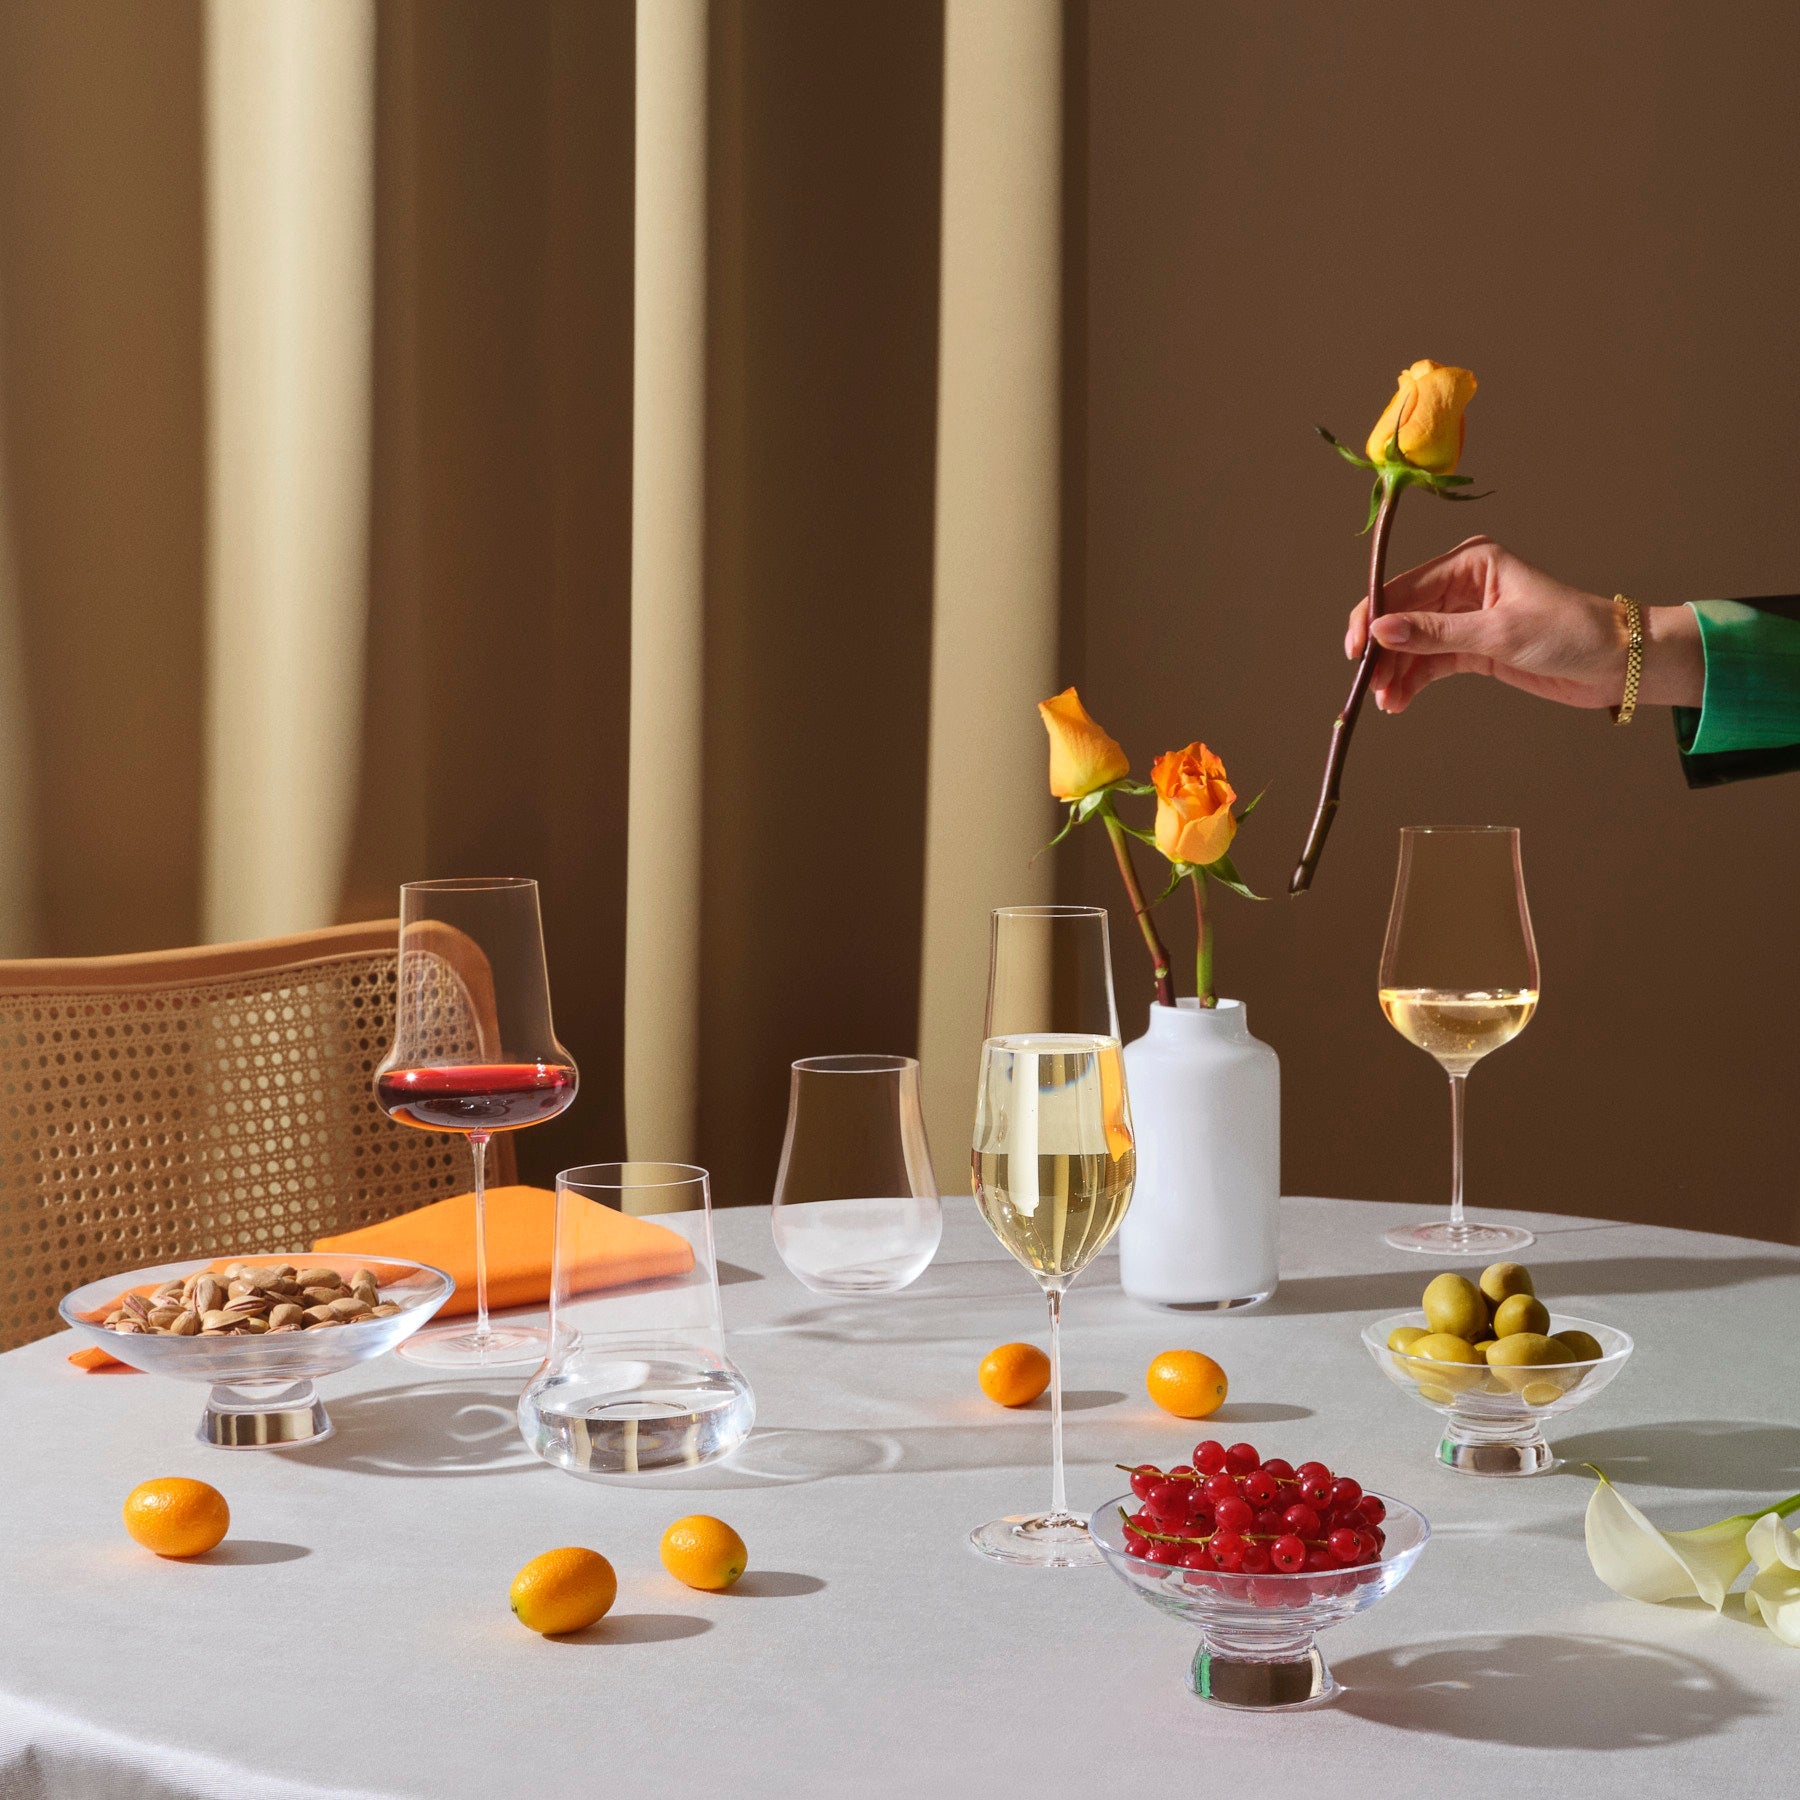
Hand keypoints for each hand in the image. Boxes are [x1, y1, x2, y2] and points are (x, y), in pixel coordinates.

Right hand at [1343, 536, 1703, 712]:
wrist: (1615, 663)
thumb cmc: (1569, 633)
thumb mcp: (1499, 633)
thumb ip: (1436, 633)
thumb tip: (1380, 632)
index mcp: (1471, 563)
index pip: (1405, 586)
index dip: (1373, 617)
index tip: (1354, 650)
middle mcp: (1463, 585)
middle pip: (1402, 616)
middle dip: (1382, 651)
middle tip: (1367, 684)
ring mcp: (1466, 616)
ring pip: (1412, 643)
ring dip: (1395, 671)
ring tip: (1386, 702)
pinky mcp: (1473, 646)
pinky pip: (1430, 662)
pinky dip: (1413, 681)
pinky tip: (1400, 701)